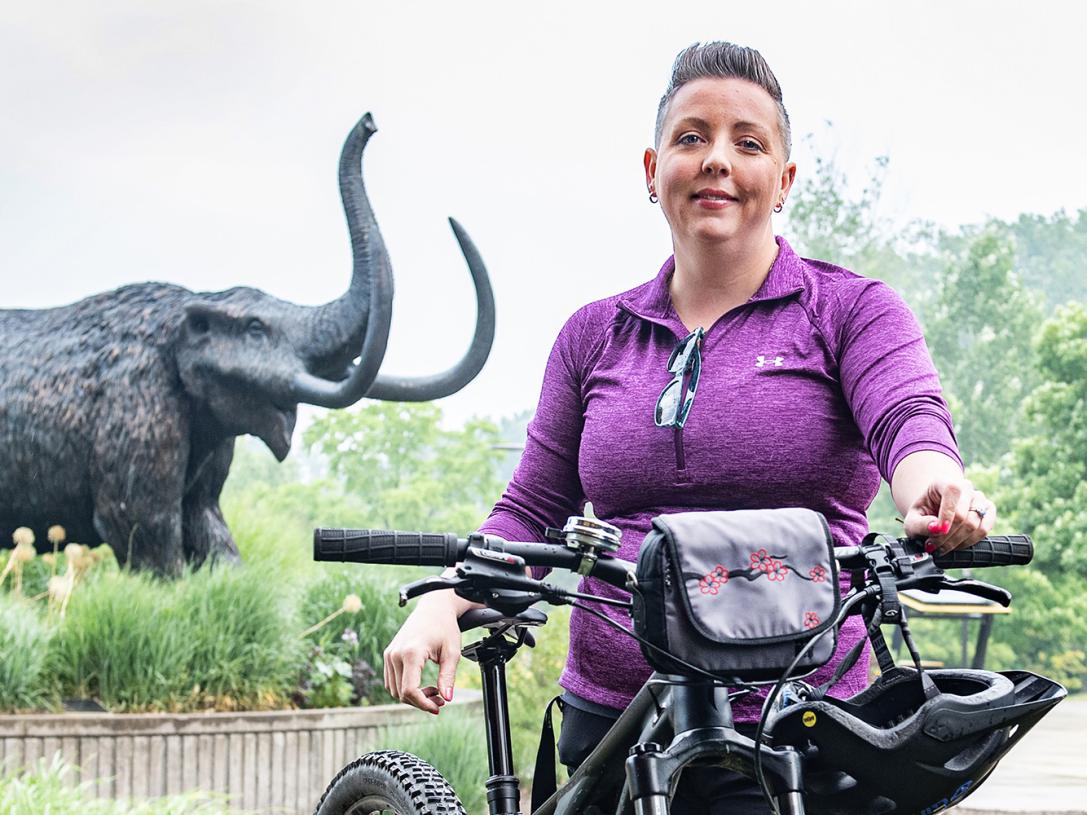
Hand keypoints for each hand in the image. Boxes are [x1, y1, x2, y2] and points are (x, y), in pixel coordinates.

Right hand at [383, 598, 461, 713]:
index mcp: (411, 653)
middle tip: (441, 699)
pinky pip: (392, 681)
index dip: (423, 704)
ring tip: (433, 691)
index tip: (438, 708)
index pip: (409, 690)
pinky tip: (422, 685)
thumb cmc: (444, 627)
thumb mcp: (452, 653)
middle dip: (421, 701)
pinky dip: (405, 688)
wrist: (434, 608)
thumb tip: (447, 699)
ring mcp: (389, 654)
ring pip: (395, 690)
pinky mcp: (389, 654)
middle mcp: (395, 654)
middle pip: (401, 693)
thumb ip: (448, 677)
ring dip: (413, 697)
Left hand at [901, 476, 995, 553]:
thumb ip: (920, 524)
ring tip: (943, 546)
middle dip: (948, 536)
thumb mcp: (911, 520)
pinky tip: (957, 544)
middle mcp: (964, 486)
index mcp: (943, 482)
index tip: (938, 532)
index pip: (952, 492)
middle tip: (935, 546)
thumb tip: (936, 529)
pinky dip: (971, 541)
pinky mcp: (988, 510)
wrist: (932, 513)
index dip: (947, 514)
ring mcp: (978, 497)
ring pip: (975, 524)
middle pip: (963, 514)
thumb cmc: (922, 515)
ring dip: (958, 541)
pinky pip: (985, 528)